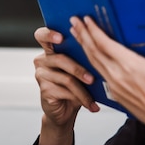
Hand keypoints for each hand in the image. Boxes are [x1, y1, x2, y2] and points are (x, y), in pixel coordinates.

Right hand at [32, 27, 99, 144]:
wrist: (65, 110)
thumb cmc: (75, 84)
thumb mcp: (79, 67)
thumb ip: (83, 55)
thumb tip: (102, 46)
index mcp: (51, 50)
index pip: (42, 35)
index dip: (50, 34)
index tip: (61, 37)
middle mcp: (42, 60)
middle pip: (60, 58)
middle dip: (79, 69)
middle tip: (92, 78)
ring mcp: (41, 75)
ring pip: (66, 78)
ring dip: (84, 88)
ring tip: (96, 95)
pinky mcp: (44, 90)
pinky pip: (66, 91)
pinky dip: (82, 98)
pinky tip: (91, 104)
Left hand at [70, 16, 144, 139]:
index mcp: (129, 65)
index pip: (104, 43)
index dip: (93, 30)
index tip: (85, 19)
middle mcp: (117, 75)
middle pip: (93, 52)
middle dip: (83, 35)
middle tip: (73, 22)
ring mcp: (115, 86)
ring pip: (94, 63)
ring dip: (84, 48)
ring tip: (77, 36)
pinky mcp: (117, 94)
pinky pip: (99, 74)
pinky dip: (91, 63)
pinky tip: (92, 60)